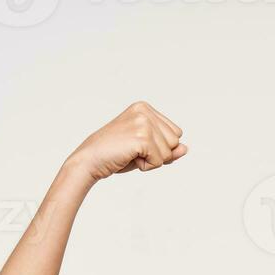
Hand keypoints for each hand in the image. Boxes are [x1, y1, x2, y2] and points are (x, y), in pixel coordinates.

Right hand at [69, 100, 187, 181]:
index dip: (160, 147)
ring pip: (169, 153)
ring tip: (130, 154)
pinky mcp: (142, 137)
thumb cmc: (115, 155)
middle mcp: (145, 111)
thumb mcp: (145, 150)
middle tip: (132, 151)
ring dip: (151, 160)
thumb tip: (185, 149)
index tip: (137, 146)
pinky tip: (129, 158)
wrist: (89, 161)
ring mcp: (143, 122)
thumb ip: (167, 149)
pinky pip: (159, 161)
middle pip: (175, 142)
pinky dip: (146, 166)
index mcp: (145, 108)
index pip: (175, 133)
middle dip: (158, 154)